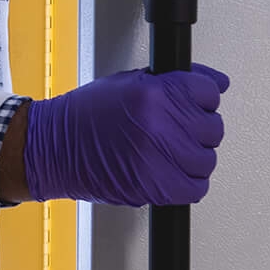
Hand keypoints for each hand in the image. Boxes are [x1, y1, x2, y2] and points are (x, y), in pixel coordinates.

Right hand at [7, 66, 228, 206]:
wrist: (52, 149)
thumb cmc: (84, 116)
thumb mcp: (129, 82)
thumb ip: (175, 81)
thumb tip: (217, 84)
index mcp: (153, 94)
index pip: (208, 92)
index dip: (202, 98)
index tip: (193, 104)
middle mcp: (159, 124)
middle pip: (212, 127)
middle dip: (198, 128)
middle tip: (176, 129)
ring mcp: (158, 158)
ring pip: (207, 159)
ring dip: (193, 157)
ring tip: (169, 151)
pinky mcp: (156, 187)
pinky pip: (196, 188)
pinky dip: (189, 182)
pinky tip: (171, 171)